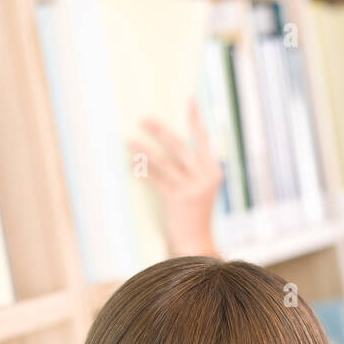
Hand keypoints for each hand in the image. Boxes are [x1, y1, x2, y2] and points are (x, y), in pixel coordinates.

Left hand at [129, 95, 222, 257]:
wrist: (195, 244)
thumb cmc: (194, 215)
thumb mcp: (201, 189)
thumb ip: (193, 169)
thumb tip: (169, 144)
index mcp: (214, 172)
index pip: (203, 140)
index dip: (196, 118)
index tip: (190, 99)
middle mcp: (205, 178)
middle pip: (180, 146)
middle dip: (160, 131)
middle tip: (143, 119)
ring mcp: (192, 189)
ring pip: (164, 162)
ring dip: (145, 150)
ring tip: (130, 141)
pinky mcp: (177, 200)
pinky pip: (156, 179)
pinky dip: (143, 170)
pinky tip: (132, 163)